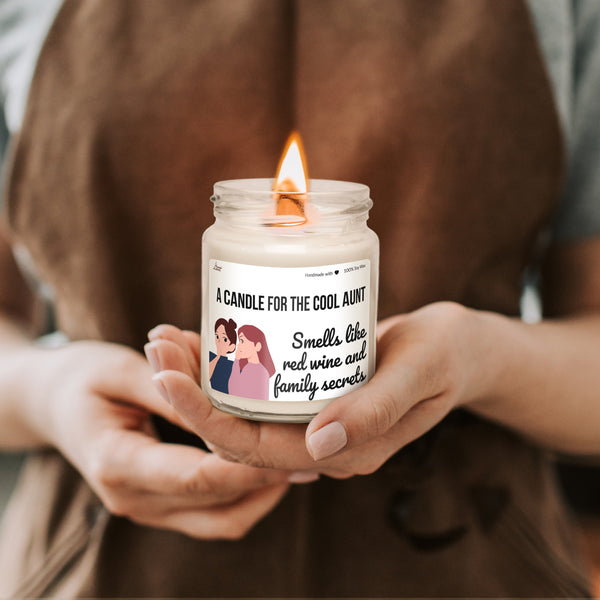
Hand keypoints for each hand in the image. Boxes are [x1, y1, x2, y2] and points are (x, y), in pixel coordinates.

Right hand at [26, 340, 307, 538]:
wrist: (52, 403)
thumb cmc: (83, 378)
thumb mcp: (122, 371)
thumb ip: (169, 390)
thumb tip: (221, 404)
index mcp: (118, 463)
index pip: (197, 476)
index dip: (248, 465)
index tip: (291, 449)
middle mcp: (132, 498)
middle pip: (216, 502)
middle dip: (266, 480)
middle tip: (309, 454)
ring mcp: (145, 507)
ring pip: (220, 520)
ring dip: (261, 495)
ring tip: (299, 463)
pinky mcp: (158, 504)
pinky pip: (212, 516)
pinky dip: (244, 498)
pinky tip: (270, 470)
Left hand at [148, 302, 482, 477]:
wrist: (459, 348)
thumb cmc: (445, 354)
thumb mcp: (420, 372)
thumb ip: (377, 409)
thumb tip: (320, 444)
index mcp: (345, 452)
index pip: (259, 450)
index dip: (206, 417)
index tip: (166, 375)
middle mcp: (321, 444)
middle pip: (238, 430)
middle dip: (189, 393)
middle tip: (156, 344)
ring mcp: (315, 421)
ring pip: (242, 410)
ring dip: (200, 378)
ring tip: (166, 337)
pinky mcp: (312, 395)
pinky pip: (259, 390)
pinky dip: (228, 366)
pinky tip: (204, 336)